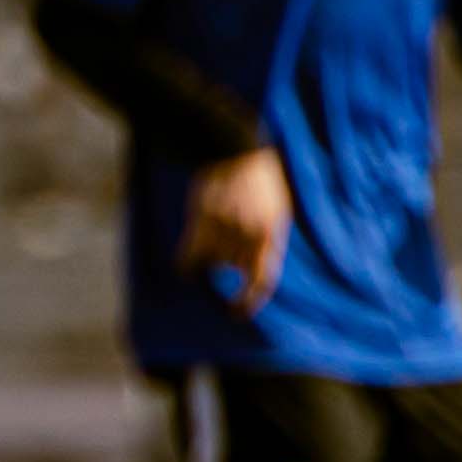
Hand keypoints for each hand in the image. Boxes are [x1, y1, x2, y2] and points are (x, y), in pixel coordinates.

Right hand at [179, 146, 294, 314]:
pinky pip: (188, 258)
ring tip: (210, 228)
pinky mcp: (201, 220)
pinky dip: (186, 264)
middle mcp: (249, 233)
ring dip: (208, 253)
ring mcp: (224, 226)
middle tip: (221, 243)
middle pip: (232, 267)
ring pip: (211, 260)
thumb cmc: (258, 179)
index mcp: (272, 232)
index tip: (236, 313)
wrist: (234, 148)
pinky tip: (186, 264)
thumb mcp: (274, 210)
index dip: (248, 301)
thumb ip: (265, 238)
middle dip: (226, 260)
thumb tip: (251, 268)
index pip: (261, 278)